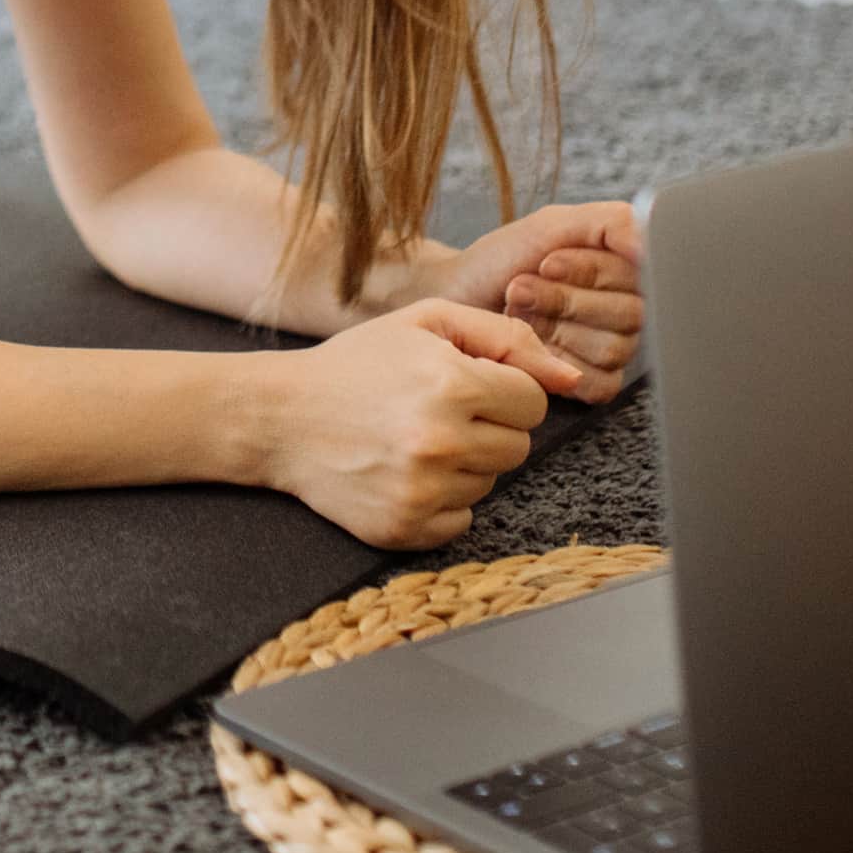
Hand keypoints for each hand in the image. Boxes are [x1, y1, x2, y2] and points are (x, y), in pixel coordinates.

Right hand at [268, 299, 583, 549]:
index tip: (465, 385)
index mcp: (451, 383)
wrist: (280, 417)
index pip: (533, 403)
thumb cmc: (357, 363)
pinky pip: (462, 521)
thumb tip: (572, 377)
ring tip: (412, 439)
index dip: (503, 390)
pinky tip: (403, 472)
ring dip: (464, 463)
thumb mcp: (427, 323)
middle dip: (488, 427)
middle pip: (518, 447)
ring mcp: (422, 491)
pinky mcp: (405, 529)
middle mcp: (440, 442)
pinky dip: (441, 501)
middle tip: (436, 412)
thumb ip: (507, 338)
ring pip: (490, 483)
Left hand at [415, 201, 644, 401]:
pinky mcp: (595, 383)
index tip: (547, 261)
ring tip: (521, 312)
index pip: (643, 275)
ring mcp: (613, 348)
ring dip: (556, 328)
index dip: (590, 270)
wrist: (458, 298)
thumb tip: (653, 244)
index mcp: (624, 268)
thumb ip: (610, 222)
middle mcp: (626, 308)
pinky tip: (534, 346)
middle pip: (630, 315)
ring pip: (614, 348)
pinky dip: (559, 363)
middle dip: (565, 299)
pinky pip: (601, 382)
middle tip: (521, 288)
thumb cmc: (502, 260)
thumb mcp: (551, 225)